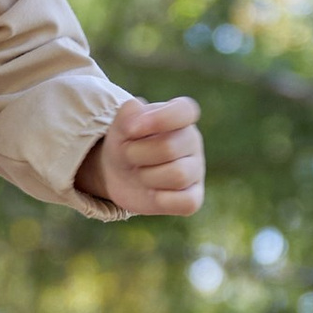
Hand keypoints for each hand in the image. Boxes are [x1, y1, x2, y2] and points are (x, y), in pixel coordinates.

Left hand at [79, 94, 203, 217]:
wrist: (117, 174)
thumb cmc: (125, 143)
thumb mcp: (119, 126)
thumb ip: (127, 113)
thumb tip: (138, 109)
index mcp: (180, 117)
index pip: (184, 111)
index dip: (158, 120)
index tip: (131, 130)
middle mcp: (192, 141)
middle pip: (169, 148)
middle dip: (138, 154)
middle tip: (129, 155)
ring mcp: (195, 170)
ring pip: (177, 175)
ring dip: (147, 177)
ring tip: (140, 173)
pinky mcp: (192, 197)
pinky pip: (186, 203)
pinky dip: (162, 200)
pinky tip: (152, 193)